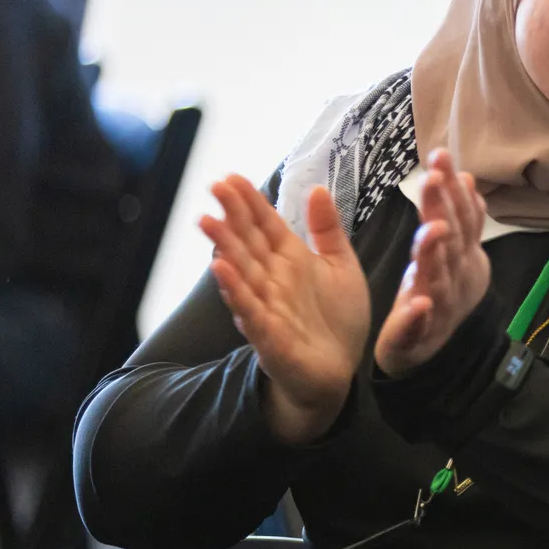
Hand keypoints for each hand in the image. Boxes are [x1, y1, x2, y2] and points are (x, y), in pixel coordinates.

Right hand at [201, 177, 369, 445]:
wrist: (339, 372)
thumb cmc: (337, 320)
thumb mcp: (341, 266)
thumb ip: (327, 230)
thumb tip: (317, 188)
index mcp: (291, 260)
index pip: (266, 225)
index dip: (251, 201)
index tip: (233, 176)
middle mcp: (273, 280)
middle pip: (248, 242)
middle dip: (232, 215)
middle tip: (215, 186)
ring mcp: (268, 307)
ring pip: (242, 272)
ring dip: (225, 247)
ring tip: (208, 221)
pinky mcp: (269, 336)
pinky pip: (250, 311)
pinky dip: (236, 291)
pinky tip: (221, 270)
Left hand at [374, 149, 492, 377]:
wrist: (433, 354)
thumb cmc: (440, 295)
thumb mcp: (452, 254)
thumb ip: (458, 219)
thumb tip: (464, 177)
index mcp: (463, 257)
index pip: (462, 216)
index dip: (453, 188)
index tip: (440, 155)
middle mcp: (457, 277)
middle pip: (452, 239)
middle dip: (444, 208)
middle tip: (433, 177)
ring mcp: (442, 306)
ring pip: (439, 277)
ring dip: (436, 254)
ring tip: (432, 231)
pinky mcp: (420, 335)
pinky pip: (421, 326)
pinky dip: (421, 315)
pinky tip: (418, 303)